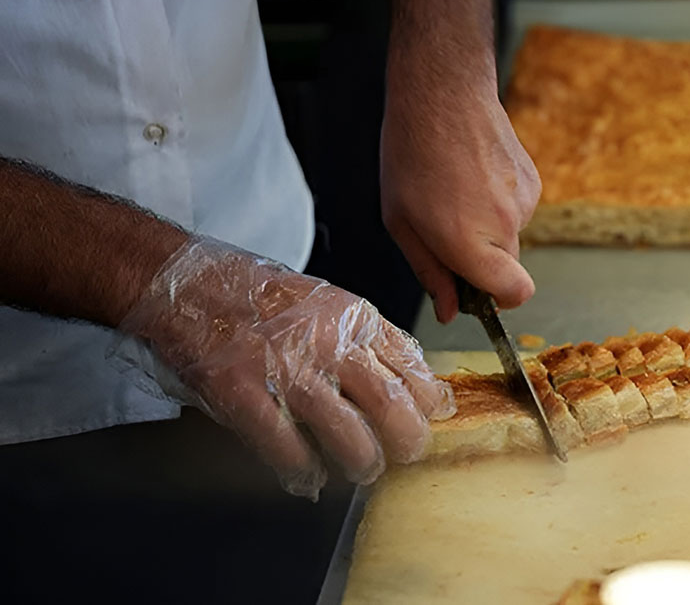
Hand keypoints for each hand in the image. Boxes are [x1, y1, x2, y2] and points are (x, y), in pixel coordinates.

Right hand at [114, 238, 455, 498]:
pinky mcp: (242, 391)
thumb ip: (372, 338)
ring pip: (347, 433)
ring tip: (363, 469)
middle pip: (390, 404)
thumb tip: (418, 379)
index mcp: (353, 317)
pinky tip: (308, 477)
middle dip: (407, 440)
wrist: (187, 282)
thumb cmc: (261, 296)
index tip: (431, 419)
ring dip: (362, 462)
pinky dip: (302, 471)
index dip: (428, 402)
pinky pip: (285, 446)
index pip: (412, 367)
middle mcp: (327, 341)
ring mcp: (284, 367)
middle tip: (407, 455)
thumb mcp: (331, 302)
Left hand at [380, 64, 540, 323]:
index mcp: (469, 241)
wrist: (443, 94)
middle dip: (481, 260)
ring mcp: (524, 201)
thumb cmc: (412, 155)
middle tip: (446, 229)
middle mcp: (504, 224)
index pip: (515, 293)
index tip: (478, 292)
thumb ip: (430, 272)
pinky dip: (497, 202)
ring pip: (510, 236)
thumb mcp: (401, 222)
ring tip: (455, 191)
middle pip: (507, 267)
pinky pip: (517, 209)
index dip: (499, 301)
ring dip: (486, 226)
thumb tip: (451, 310)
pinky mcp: (532, 181)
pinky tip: (473, 176)